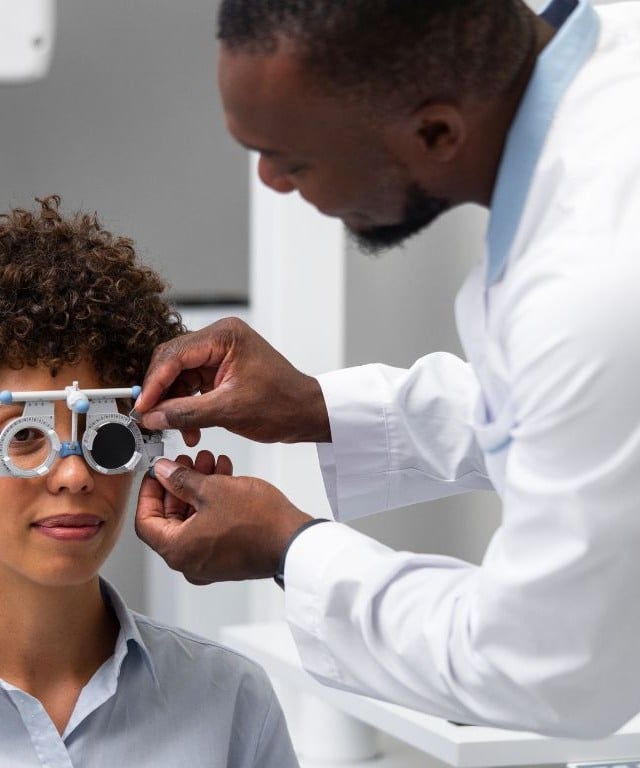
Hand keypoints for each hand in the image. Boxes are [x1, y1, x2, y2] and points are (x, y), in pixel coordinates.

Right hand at [133, 316, 330, 446]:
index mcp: (225, 336)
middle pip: (173, 362)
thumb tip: (153, 416)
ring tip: (177, 430)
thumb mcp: (229, 411)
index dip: (155, 383)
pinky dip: (188, 407)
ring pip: (180, 377)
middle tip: (150, 418)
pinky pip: (193, 386)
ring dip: (175, 404)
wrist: (307, 414)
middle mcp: (221, 339)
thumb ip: (186, 413)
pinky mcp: (222, 371)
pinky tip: (190, 428)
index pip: (175, 355)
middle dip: (162, 393)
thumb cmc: (283, 404)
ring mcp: (221, 354)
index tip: (143, 406)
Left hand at [135, 456, 312, 583]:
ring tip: (208, 464)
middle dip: (179, 485)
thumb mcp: (212, 489)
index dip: (148, 492)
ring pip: (192, 520)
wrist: (294, 541)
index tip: (156, 474)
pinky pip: (210, 528)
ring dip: (198, 490)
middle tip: (185, 463)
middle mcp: (190, 562)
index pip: (146, 521)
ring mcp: (210, 562)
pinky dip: (212, 504)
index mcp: (178, 550)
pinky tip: (223, 479)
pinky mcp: (228, 557)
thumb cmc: (259, 523)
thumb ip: (181, 479)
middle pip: (170, 519)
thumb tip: (164, 472)